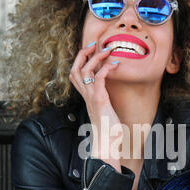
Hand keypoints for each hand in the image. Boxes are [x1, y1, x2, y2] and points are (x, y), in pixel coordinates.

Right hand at [69, 43, 122, 168]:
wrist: (107, 145)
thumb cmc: (109, 131)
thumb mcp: (106, 112)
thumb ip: (105, 102)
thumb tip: (111, 97)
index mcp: (87, 97)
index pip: (75, 75)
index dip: (80, 61)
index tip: (90, 51)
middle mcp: (86, 96)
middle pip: (75, 70)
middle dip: (82, 55)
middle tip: (93, 45)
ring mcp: (91, 98)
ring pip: (84, 71)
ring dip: (95, 58)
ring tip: (107, 50)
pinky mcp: (99, 100)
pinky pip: (99, 79)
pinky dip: (106, 68)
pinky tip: (115, 65)